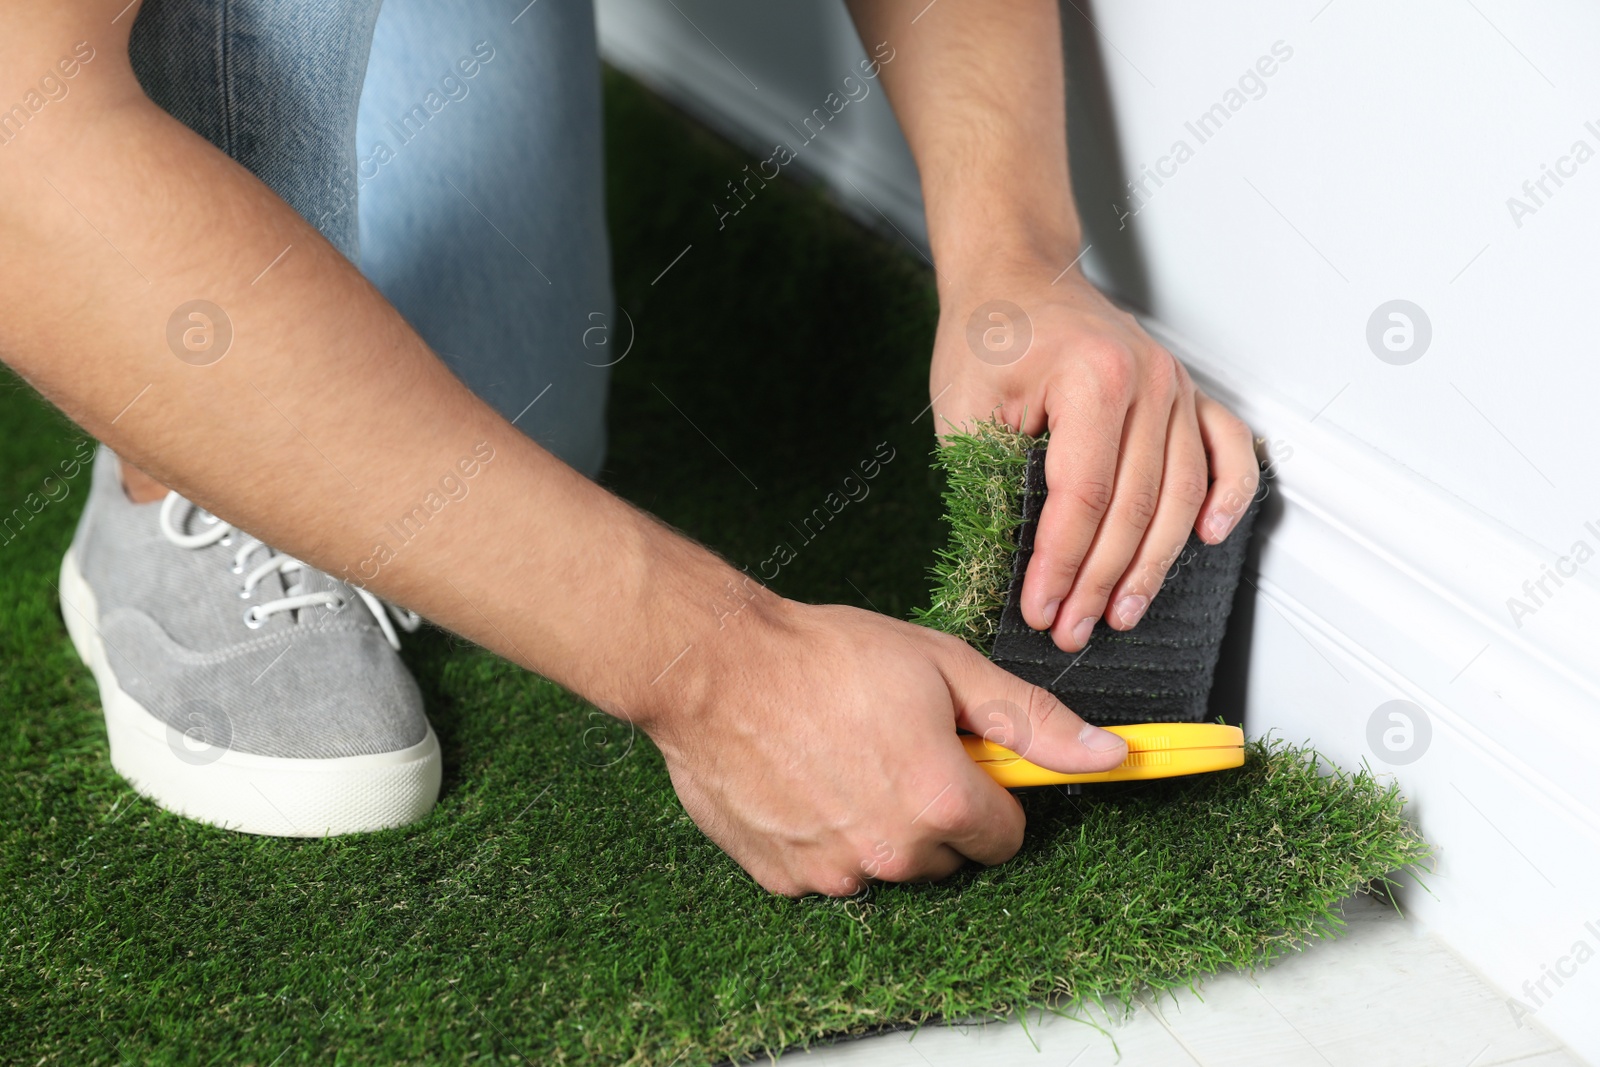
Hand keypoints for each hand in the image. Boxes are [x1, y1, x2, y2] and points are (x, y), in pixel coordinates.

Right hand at [642, 599, 1128, 896]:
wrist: (715, 668)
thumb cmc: (826, 657)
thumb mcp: (944, 667)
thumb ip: (1031, 720)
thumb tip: (1111, 754)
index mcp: (943, 803)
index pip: (1006, 835)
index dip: (989, 792)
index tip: (959, 758)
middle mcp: (893, 853)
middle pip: (947, 854)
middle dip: (934, 809)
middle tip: (892, 745)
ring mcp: (835, 872)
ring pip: (887, 863)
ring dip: (879, 824)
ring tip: (840, 756)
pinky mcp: (785, 879)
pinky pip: (830, 869)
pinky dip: (825, 835)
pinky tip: (802, 780)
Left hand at [931, 261, 1259, 651]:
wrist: (1014, 275)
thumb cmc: (989, 332)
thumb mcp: (965, 407)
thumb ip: (990, 480)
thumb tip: (1012, 561)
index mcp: (1092, 377)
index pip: (1083, 498)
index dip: (1061, 565)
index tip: (1038, 609)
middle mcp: (1147, 381)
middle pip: (1135, 507)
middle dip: (1099, 582)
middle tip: (1071, 629)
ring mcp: (1176, 385)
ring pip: (1180, 496)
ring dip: (1153, 564)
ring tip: (1122, 612)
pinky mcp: (1187, 392)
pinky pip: (1227, 452)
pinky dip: (1228, 497)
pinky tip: (1209, 539)